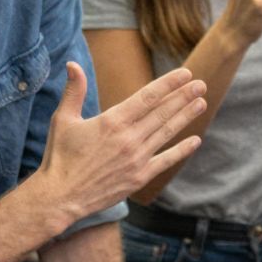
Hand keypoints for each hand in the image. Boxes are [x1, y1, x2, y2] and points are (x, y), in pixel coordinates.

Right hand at [37, 63, 205, 226]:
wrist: (61, 197)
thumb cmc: (60, 157)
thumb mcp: (63, 119)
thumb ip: (74, 91)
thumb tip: (72, 64)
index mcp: (112, 121)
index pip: (148, 97)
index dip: (169, 84)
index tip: (186, 73)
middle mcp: (129, 139)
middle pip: (162, 112)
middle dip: (183, 96)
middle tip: (201, 84)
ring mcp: (137, 159)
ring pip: (166, 133)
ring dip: (186, 116)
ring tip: (201, 103)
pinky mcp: (139, 177)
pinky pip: (166, 161)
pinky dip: (182, 150)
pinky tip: (195, 140)